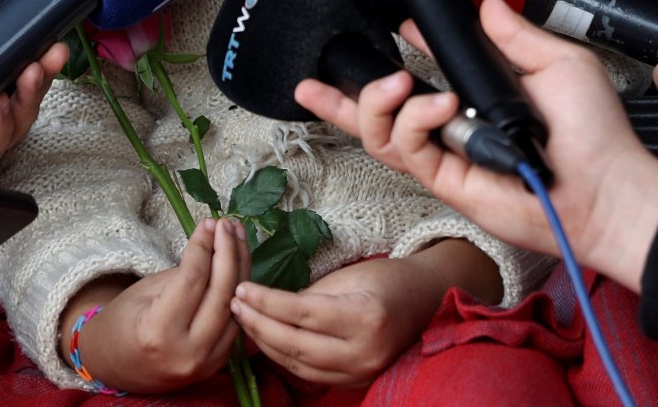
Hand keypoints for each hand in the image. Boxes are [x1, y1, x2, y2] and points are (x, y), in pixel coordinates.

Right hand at [70, 218, 249, 392]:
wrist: (116, 367)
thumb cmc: (122, 323)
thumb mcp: (145, 291)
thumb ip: (183, 274)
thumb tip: (214, 245)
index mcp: (158, 332)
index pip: (193, 279)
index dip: (204, 246)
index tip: (209, 222)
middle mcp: (187, 352)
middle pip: (221, 293)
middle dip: (229, 252)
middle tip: (228, 224)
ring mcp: (206, 363)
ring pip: (235, 307)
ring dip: (241, 268)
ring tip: (238, 236)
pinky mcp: (218, 364)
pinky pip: (235, 322)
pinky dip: (239, 291)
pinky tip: (238, 264)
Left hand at [231, 241, 491, 386]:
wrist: (422, 300)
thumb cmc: (384, 278)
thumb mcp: (347, 277)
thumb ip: (308, 296)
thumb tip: (266, 306)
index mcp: (364, 317)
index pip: (302, 314)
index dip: (266, 303)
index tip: (241, 289)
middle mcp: (364, 351)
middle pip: (296, 345)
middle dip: (259, 325)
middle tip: (235, 305)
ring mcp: (361, 372)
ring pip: (299, 365)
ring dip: (266, 345)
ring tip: (244, 322)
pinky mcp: (356, 381)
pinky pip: (310, 375)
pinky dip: (284, 360)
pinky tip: (266, 342)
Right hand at [295, 0, 657, 292]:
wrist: (605, 186)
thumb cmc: (594, 134)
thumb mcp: (560, 64)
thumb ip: (517, 36)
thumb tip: (489, 4)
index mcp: (480, 97)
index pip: (427, 71)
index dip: (404, 49)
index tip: (400, 26)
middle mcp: (457, 127)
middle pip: (384, 112)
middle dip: (346, 96)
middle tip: (330, 75)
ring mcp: (449, 155)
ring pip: (383, 132)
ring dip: (379, 101)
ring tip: (401, 82)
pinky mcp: (448, 181)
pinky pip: (409, 149)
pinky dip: (415, 121)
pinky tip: (440, 105)